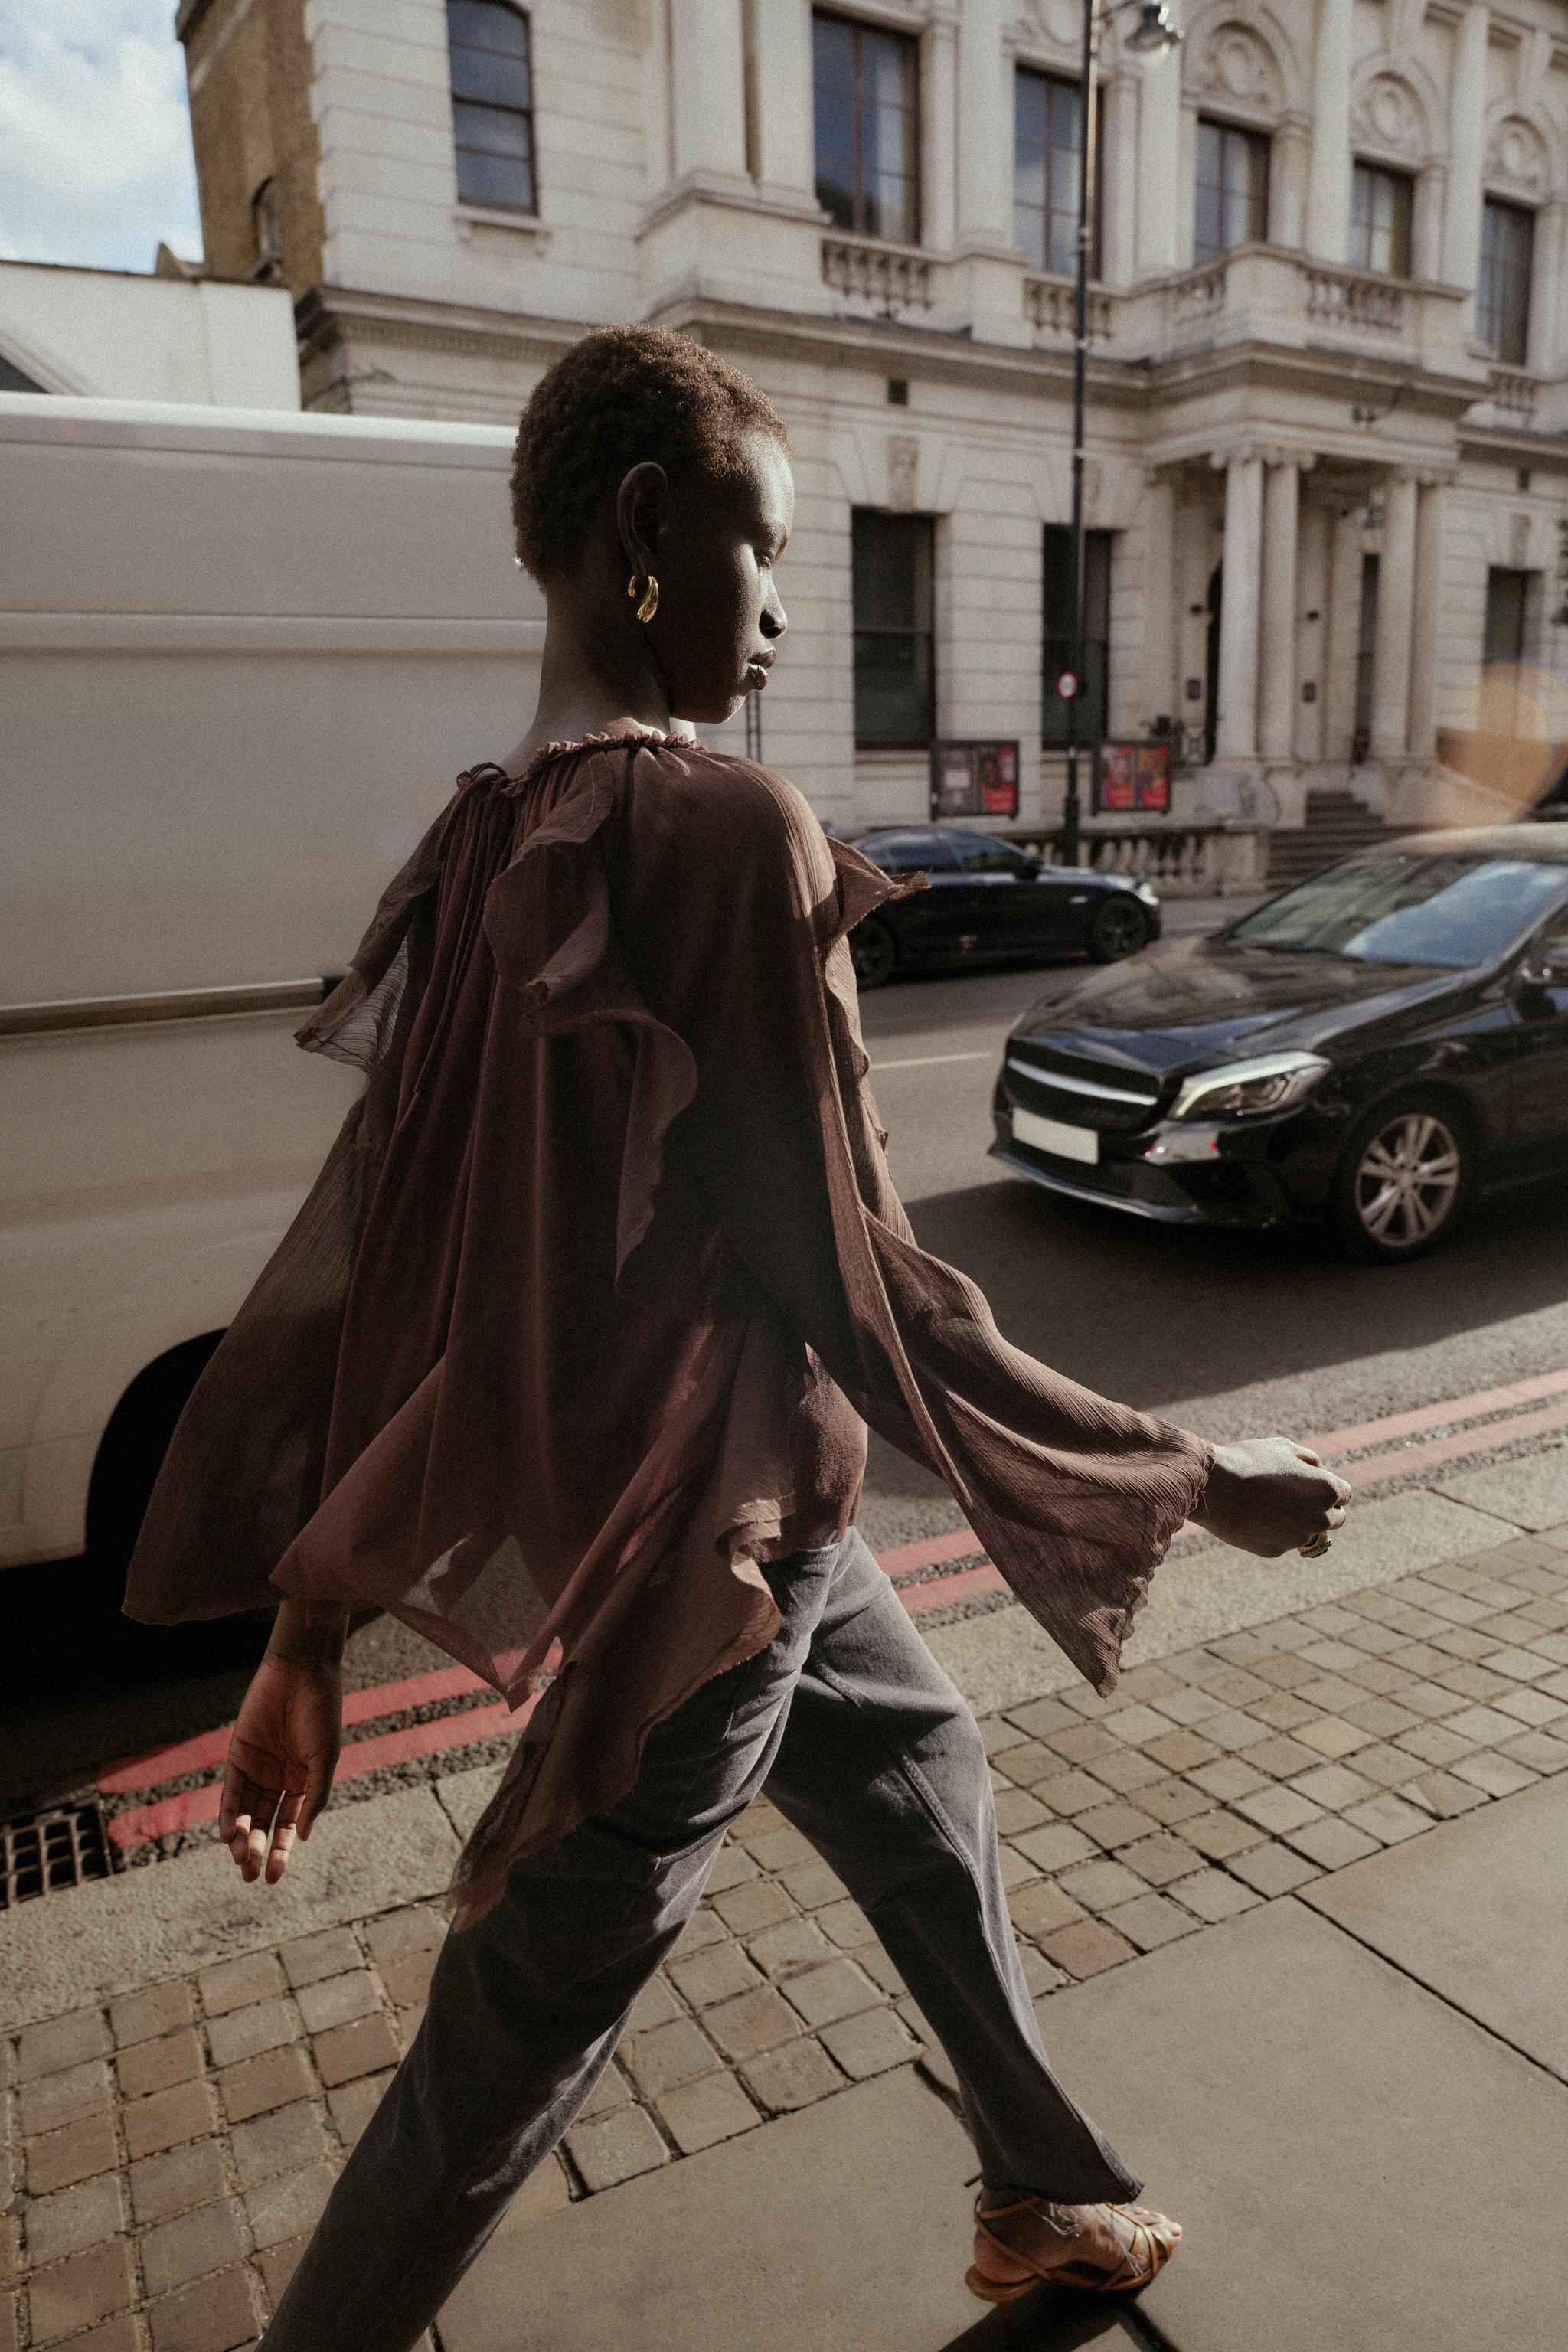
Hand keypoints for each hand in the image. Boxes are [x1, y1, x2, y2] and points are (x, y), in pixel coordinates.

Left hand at [220, 1652, 342, 1883]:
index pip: (289, 1825)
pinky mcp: (239, 1756)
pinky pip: (231, 1792)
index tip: (275, 1877)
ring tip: (241, 1860)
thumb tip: (303, 1836)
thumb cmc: (321, 1712)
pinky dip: (229, 1815)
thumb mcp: (324, 1759)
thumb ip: (315, 1797)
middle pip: (265, 1823)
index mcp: (304, 1781)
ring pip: (247, 1812)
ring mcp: (258, 1768)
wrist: (302, 1673)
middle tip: (253, 1877)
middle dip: (259, 1851)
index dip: (283, 1851)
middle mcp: (279, 1779)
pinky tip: (229, 1836)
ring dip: (243, 1838)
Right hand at [1191, 1436, 1351, 1558]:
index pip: (1345, 1494)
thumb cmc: (1250, 1461)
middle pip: (1335, 1519)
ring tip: (1268, 1503)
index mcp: (1327, 1490)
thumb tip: (1319, 1470)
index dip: (1329, 1486)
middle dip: (1323, 1509)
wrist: (1215, 1487)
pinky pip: (1282, 1541)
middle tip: (1299, 1497)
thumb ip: (1309, 1460)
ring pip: (1307, 1531)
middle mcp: (1319, 1518)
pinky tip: (1253, 1516)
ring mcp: (1298, 1537)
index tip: (1312, 1482)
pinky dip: (1274, 1531)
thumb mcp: (1284, 1447)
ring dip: (1297, 1520)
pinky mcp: (1276, 1551)